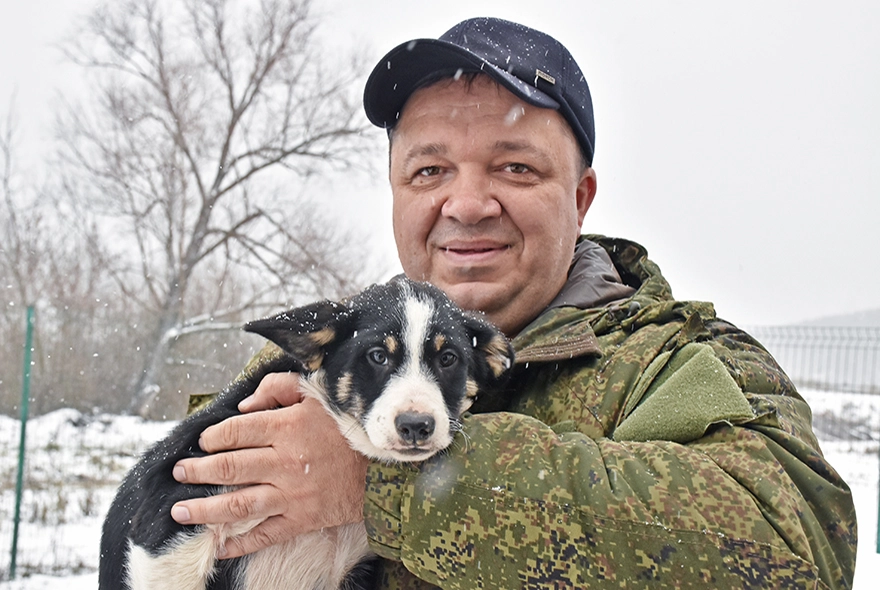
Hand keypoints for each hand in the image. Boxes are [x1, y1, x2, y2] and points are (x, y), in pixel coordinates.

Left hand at [169, 372, 369, 558]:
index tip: (202, 441)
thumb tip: (245, 404)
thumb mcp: (318, 394)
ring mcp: (291, 494)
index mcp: (288, 427)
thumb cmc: (350, 426)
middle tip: (179, 474)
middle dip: (197, 472)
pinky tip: (219, 546)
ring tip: (181, 512)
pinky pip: (265, 534)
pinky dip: (239, 544)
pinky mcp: (302, 519)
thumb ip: (279, 388)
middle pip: (229, 467)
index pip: (236, 431)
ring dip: (204, 510)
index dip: (213, 436)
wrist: (386, 466)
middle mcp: (284, 462)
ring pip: (237, 504)